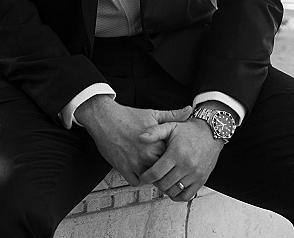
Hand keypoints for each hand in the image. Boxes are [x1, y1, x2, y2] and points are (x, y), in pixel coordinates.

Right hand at [75, 96, 191, 185]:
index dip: (173, 158)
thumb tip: (189, 110)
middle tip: (164, 166)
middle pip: (163, 171)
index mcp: (156, 143)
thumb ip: (172, 115)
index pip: (173, 159)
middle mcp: (146, 156)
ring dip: (152, 176)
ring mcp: (134, 164)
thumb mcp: (152, 114)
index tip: (173, 156)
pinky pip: (136, 182)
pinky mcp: (123, 169)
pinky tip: (140, 171)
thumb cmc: (128, 116)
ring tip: (153, 169)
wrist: (105, 118)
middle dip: (164, 169)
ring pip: (150, 179)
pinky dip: (139, 179)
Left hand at [139, 116, 224, 200]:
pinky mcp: (201, 180)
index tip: (143, 177)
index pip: (157, 172)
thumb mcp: (170, 126)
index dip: (146, 177)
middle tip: (152, 178)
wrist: (210, 132)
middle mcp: (186, 166)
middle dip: (155, 183)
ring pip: (174, 191)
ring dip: (165, 189)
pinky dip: (178, 196)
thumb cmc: (189, 129)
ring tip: (162, 181)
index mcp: (176, 153)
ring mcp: (195, 174)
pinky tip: (173, 188)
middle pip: (164, 184)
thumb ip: (155, 132)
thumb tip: (141, 138)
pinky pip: (187, 196)